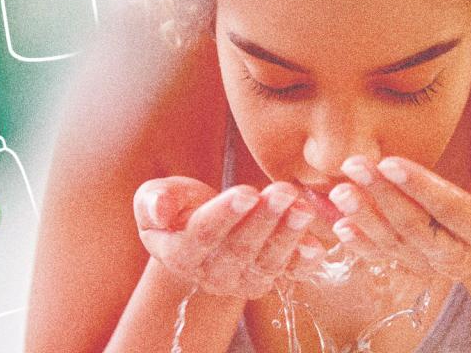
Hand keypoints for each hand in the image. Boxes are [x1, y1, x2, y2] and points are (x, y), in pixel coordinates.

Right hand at [133, 177, 327, 299]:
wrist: (199, 230)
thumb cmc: (178, 208)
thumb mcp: (154, 197)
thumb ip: (154, 201)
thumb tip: (159, 209)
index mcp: (180, 252)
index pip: (203, 235)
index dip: (225, 215)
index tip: (246, 193)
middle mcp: (213, 273)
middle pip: (240, 249)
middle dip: (264, 220)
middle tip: (283, 192)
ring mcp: (244, 279)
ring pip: (267, 261)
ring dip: (288, 235)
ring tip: (302, 208)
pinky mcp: (270, 276)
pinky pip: (290, 273)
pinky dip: (304, 261)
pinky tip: (316, 245)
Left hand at [327, 155, 470, 280]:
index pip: (448, 209)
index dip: (418, 186)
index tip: (390, 162)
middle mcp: (458, 256)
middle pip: (414, 227)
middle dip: (381, 196)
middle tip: (354, 165)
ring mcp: (433, 264)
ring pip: (393, 243)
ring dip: (363, 217)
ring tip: (340, 190)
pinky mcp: (414, 264)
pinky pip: (383, 256)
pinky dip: (360, 243)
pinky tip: (339, 225)